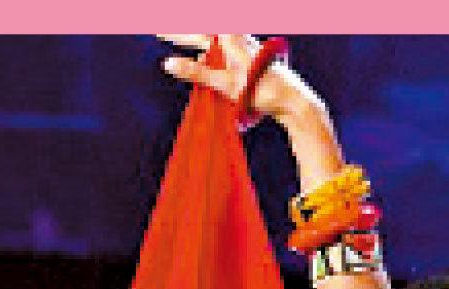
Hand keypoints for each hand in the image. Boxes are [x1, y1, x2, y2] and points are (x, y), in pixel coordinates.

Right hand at [157, 33, 311, 128]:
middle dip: (182, 32)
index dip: (175, 30)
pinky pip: (223, 52)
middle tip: (160, 30)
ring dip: (195, 42)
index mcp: (229, 38)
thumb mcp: (225, 83)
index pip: (195, 30)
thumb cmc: (260, 91)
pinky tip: (202, 58)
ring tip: (175, 40)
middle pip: (202, 32)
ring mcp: (243, 48)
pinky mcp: (249, 60)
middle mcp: (236, 38)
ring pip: (213, 42)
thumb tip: (167, 64)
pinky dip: (210, 55)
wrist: (292, 100)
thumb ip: (196, 73)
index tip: (156, 29)